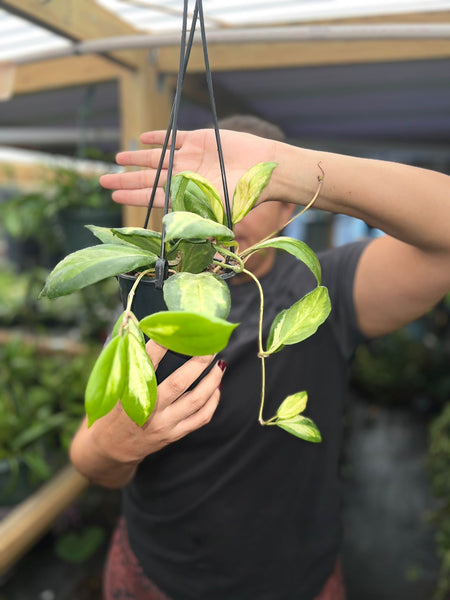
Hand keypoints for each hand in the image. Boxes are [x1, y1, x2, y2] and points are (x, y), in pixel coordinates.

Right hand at [70, 341, 225, 485]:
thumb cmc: (112, 410)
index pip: (147, 363)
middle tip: (210, 345)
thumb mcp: (113, 386)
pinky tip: (217, 389)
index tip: (173, 326)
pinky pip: (200, 418)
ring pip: (195, 401)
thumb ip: (128, 362)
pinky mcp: (173, 434)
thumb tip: (141, 329)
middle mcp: (148, 408)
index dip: (160, 344)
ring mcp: (163, 423)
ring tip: (220, 364)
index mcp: (129, 392)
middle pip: (178, 383)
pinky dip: (212, 402)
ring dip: (212, 381)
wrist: (110, 448)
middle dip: (198, 362)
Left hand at [100, 128, 276, 207]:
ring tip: (117, 158)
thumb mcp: (215, 214)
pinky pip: (173, 138)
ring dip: (136, 158)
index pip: (151, 196)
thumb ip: (192, 222)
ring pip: (156, 157)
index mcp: (185, 195)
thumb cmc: (242, 196)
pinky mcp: (198, 140)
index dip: (131, 195)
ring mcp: (189, 158)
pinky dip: (157, 138)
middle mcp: (184, 177)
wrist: (264, 169)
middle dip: (125, 179)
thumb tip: (169, 239)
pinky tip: (141, 138)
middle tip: (102, 178)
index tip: (112, 194)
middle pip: (148, 178)